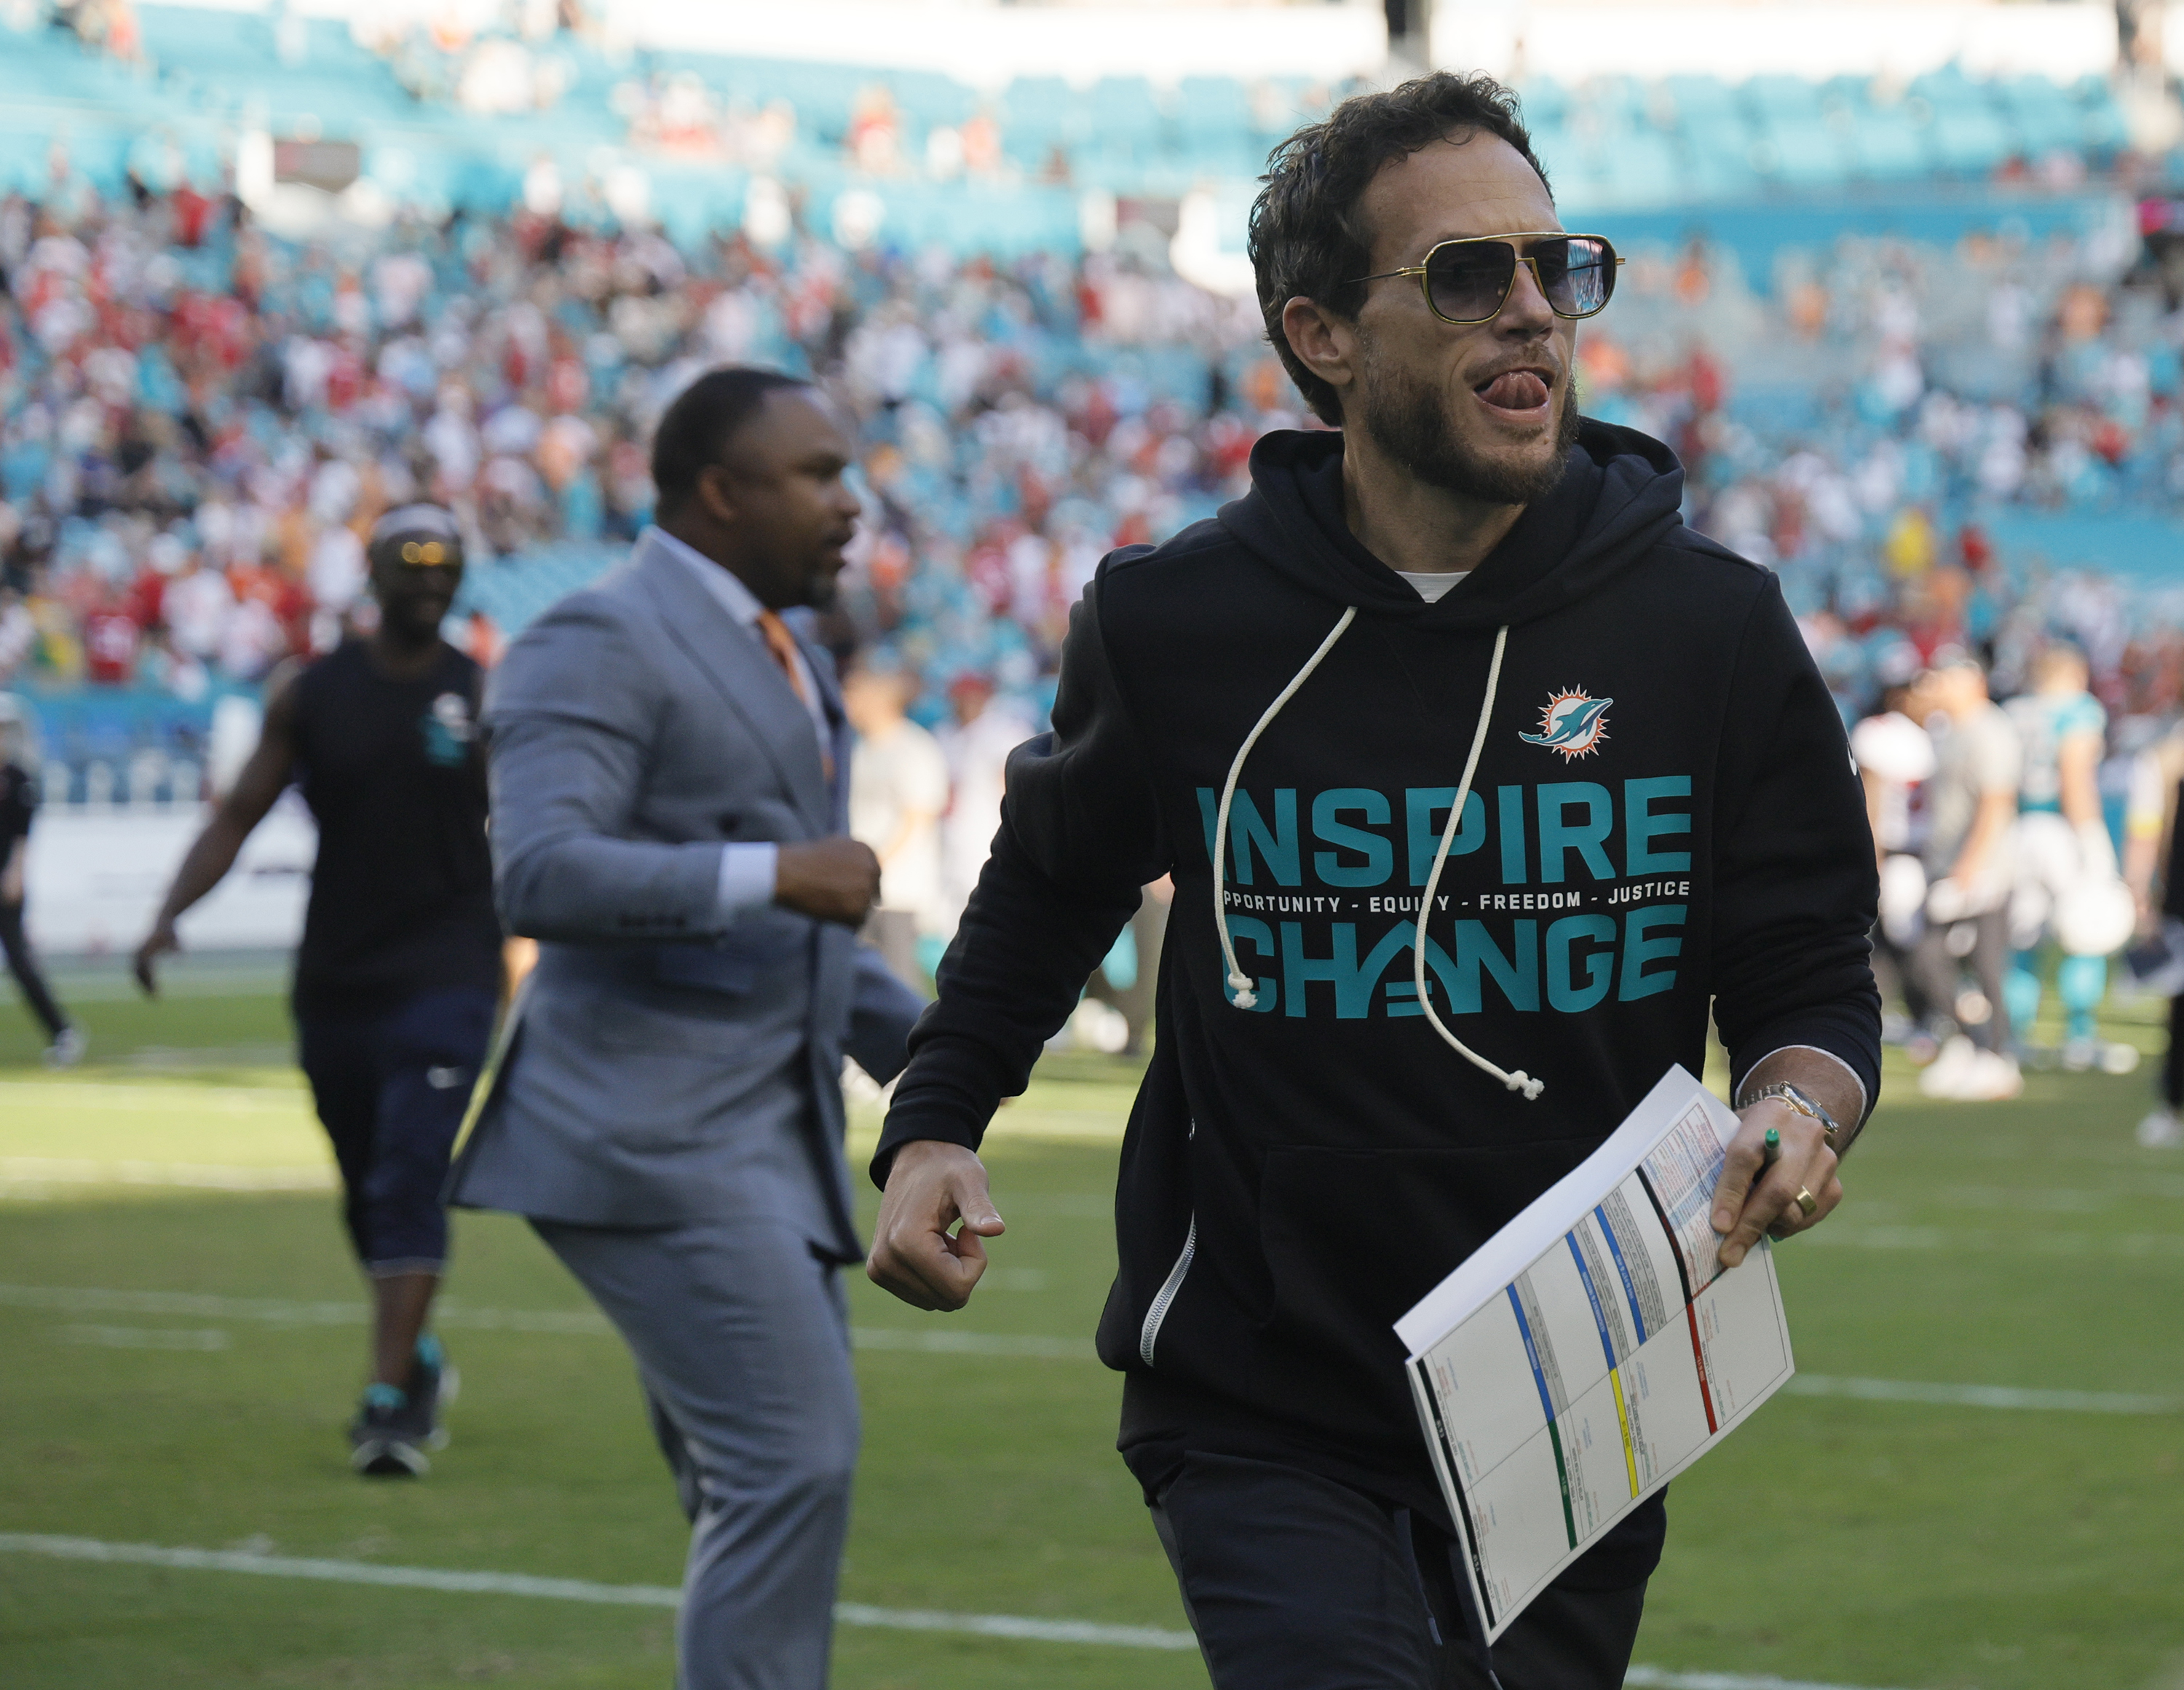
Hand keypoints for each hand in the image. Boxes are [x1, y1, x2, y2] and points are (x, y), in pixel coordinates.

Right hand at [133, 919, 179, 995]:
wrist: (163, 921)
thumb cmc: (171, 932)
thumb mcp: (175, 939)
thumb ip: (176, 948)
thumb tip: (180, 960)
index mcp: (146, 951)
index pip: (146, 971)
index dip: (150, 983)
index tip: (157, 993)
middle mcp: (138, 954)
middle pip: (139, 975)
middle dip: (145, 988)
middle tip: (155, 999)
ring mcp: (136, 955)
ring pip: (136, 975)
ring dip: (143, 986)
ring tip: (152, 996)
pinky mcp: (137, 956)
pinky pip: (137, 972)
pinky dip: (142, 980)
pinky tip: (150, 988)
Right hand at [773, 837, 881, 925]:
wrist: (788, 873)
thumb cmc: (802, 860)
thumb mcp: (833, 846)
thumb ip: (852, 856)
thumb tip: (863, 868)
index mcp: (866, 851)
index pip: (873, 875)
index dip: (859, 885)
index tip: (847, 892)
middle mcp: (871, 868)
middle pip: (873, 893)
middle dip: (858, 899)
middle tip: (836, 903)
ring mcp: (866, 889)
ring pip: (866, 909)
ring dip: (850, 912)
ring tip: (825, 905)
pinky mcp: (858, 909)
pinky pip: (857, 924)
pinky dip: (844, 923)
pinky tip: (827, 914)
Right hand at [866, 1139, 1006, 1310]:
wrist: (917, 1160)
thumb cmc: (949, 1168)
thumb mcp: (970, 1181)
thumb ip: (980, 1207)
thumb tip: (996, 1229)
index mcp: (905, 1243)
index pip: (958, 1288)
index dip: (975, 1261)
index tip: (969, 1230)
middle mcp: (885, 1263)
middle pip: (948, 1301)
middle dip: (963, 1269)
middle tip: (957, 1233)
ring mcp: (879, 1270)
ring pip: (937, 1302)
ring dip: (950, 1273)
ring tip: (942, 1236)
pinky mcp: (880, 1273)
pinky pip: (925, 1296)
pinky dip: (937, 1276)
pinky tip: (932, 1244)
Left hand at [1709, 1098, 1841, 1268]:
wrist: (1795, 1123)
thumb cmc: (1751, 1134)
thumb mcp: (1732, 1133)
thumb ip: (1720, 1163)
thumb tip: (1713, 1217)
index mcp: (1767, 1115)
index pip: (1746, 1156)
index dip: (1731, 1193)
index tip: (1719, 1225)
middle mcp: (1803, 1135)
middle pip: (1778, 1190)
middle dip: (1749, 1226)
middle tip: (1728, 1254)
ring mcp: (1825, 1160)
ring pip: (1795, 1210)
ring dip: (1766, 1228)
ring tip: (1744, 1232)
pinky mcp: (1836, 1184)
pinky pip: (1810, 1219)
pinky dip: (1786, 1228)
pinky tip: (1771, 1222)